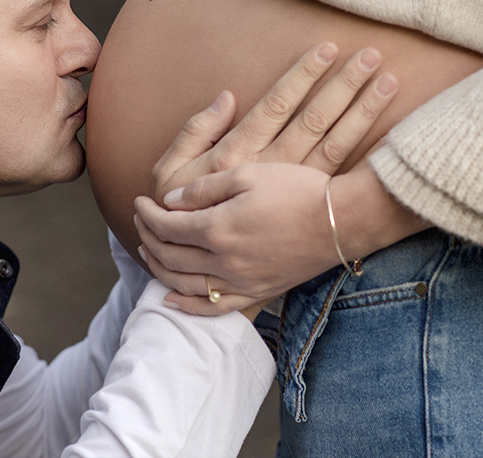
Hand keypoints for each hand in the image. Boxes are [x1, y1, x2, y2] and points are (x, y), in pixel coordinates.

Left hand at [136, 163, 429, 315]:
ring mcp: (241, 281)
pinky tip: (172, 299)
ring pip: (185, 285)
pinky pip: (215, 307)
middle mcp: (224, 261)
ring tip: (148, 252)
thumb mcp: (247, 174)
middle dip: (148, 238)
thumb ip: (204, 189)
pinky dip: (188, 305)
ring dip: (159, 269)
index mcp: (218, 228)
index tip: (140, 201)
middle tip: (141, 221)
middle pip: (170, 256)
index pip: (167, 226)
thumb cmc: (298, 189)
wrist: (342, 221)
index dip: (147, 214)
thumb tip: (171, 201)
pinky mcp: (258, 292)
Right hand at [151, 42, 398, 201]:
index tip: (326, 49)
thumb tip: (228, 96)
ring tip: (389, 81)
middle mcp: (270, 170)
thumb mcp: (171, 171)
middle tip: (373, 56)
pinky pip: (341, 174)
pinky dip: (367, 152)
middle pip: (314, 120)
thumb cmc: (180, 209)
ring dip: (363, 112)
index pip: (276, 106)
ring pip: (335, 145)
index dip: (302, 76)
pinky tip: (388, 133)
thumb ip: (195, 131)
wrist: (200, 267)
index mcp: (237, 156)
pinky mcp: (305, 206)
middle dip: (344, 86)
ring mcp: (292, 190)